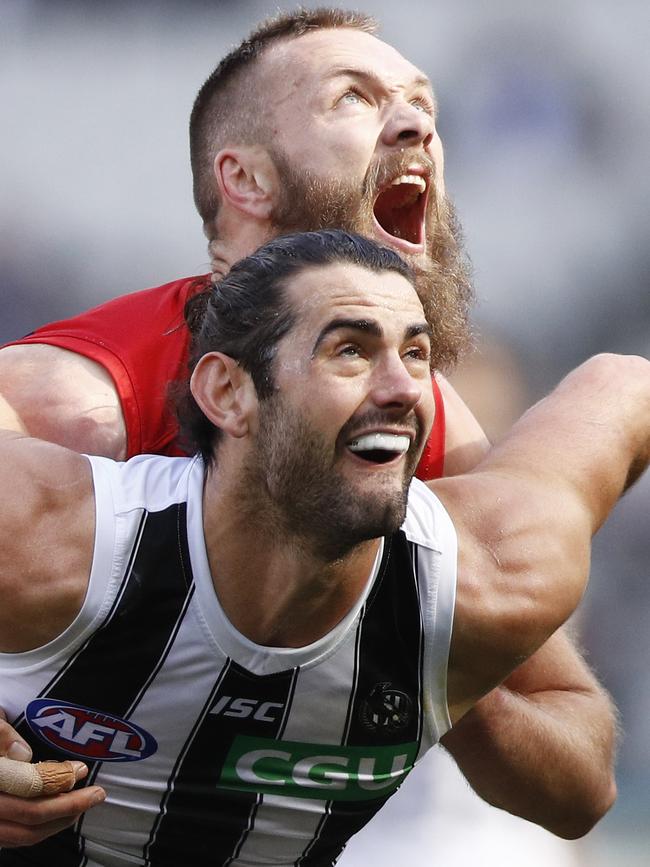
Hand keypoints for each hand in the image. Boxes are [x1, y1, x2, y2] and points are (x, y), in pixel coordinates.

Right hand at [0, 710, 105, 846]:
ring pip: (21, 836)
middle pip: (29, 817)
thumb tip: (24, 754)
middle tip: (97, 794)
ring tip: (82, 806)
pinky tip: (55, 817)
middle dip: (68, 807)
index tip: (81, 770)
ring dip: (56, 823)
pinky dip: (37, 831)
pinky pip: (11, 839)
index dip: (58, 780)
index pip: (26, 787)